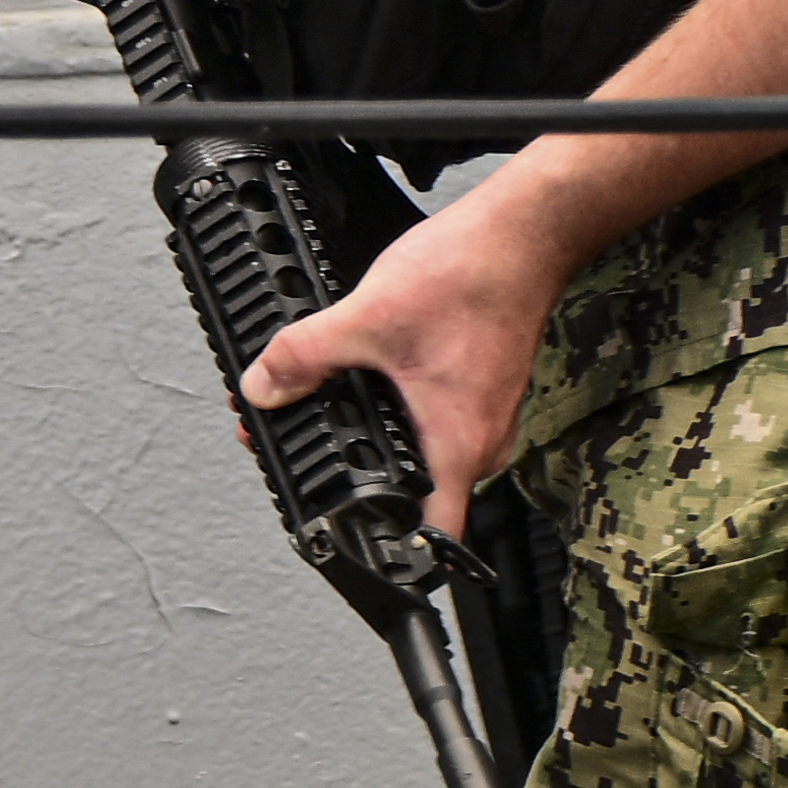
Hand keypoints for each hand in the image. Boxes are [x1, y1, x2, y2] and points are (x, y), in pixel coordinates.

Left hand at [241, 182, 579, 537]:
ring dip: (378, 433)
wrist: (523, 232)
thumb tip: (264, 386)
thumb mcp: (367, 319)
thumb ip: (306, 357)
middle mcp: (481, 443)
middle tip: (307, 448)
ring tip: (333, 403)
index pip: (430, 538)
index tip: (351, 547)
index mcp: (458, 445)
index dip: (388, 555)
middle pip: (417, 491)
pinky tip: (375, 371)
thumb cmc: (473, 277)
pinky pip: (436, 417)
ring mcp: (486, 416)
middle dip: (358, 475)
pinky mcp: (482, 388)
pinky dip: (399, 403)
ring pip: (425, 449)